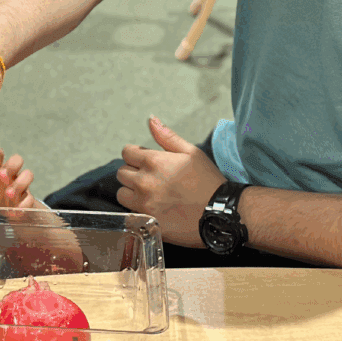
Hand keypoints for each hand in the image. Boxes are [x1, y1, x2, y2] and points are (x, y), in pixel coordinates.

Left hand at [0, 147, 34, 207]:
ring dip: (20, 183)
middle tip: (2, 175)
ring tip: (9, 193)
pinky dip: (24, 203)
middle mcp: (8, 172)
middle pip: (17, 160)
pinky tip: (15, 210)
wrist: (0, 209)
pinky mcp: (25, 198)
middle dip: (11, 166)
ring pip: (28, 174)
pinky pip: (30, 197)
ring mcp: (18, 184)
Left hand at [116, 116, 225, 246]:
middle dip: (133, 172)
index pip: (126, 152)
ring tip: (149, 193)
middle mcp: (144, 182)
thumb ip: (166, 136)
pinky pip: (129, 212)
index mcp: (154, 162)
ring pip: (121, 193)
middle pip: (122, 173)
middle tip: (150, 178)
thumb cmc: (207, 181)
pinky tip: (153, 207)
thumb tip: (150, 120)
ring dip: (131, 192)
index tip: (146, 161)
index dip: (136, 155)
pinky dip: (136, 209)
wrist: (219, 213)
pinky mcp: (146, 220)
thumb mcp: (191, 152)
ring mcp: (143, 203)